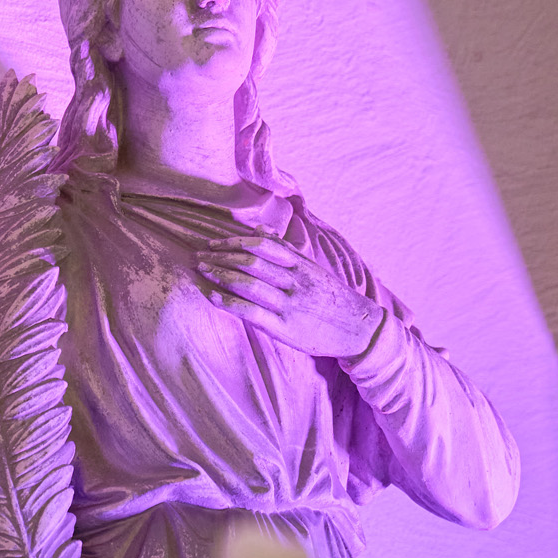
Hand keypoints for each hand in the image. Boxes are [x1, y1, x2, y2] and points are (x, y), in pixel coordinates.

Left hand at [195, 234, 382, 358]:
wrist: (358, 328)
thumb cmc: (330, 297)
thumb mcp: (312, 268)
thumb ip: (285, 249)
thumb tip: (259, 229)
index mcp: (300, 264)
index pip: (263, 245)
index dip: (235, 242)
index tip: (214, 242)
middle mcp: (294, 280)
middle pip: (252, 261)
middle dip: (222, 256)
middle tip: (199, 255)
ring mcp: (289, 303)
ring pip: (249, 283)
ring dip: (221, 274)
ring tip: (202, 270)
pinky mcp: (284, 326)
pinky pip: (252, 311)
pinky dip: (229, 302)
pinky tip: (212, 296)